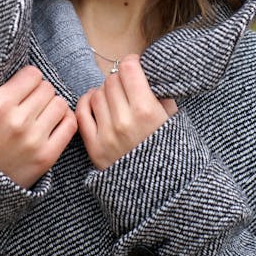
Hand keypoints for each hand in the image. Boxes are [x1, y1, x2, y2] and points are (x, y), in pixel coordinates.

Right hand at [0, 66, 76, 188]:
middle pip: (47, 88)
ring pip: (60, 103)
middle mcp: (17, 121)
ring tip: (39, 114)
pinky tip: (51, 124)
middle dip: (39, 92)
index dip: (28, 79)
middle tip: (30, 103)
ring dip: (51, 106)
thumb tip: (15, 60)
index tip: (23, 88)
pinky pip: (70, 124)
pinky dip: (64, 121)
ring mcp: (33, 140)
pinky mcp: (46, 156)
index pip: (32, 74)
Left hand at [75, 54, 176, 169]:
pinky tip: (96, 102)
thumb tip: (146, 73)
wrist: (163, 193)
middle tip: (127, 86)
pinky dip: (87, 102)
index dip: (131, 62)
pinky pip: (81, 112)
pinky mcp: (94, 148)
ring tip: (116, 99)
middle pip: (111, 80)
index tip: (135, 65)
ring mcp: (106, 135)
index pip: (128, 69)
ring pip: (96, 93)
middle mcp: (124, 121)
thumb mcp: (174, 120)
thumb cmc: (172, 153)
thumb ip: (160, 95)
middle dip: (120, 79)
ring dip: (105, 92)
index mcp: (147, 111)